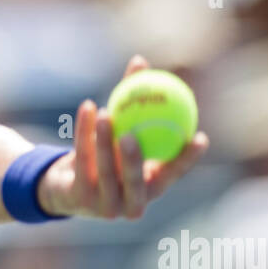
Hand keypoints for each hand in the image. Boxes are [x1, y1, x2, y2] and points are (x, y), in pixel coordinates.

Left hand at [39, 55, 208, 219]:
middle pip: (136, 181)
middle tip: (132, 133)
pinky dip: (84, 133)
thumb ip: (135, 101)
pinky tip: (87, 108)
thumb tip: (141, 62)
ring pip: (104, 171)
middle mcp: (132, 203)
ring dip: (104, 141)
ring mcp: (104, 206)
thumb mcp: (124, 128)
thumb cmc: (107, 152)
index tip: (199, 135)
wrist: (68, 185)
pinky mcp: (79, 200)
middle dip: (135, 159)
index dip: (188, 158)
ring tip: (105, 114)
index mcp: (151, 187)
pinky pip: (82, 161)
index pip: (173, 173)